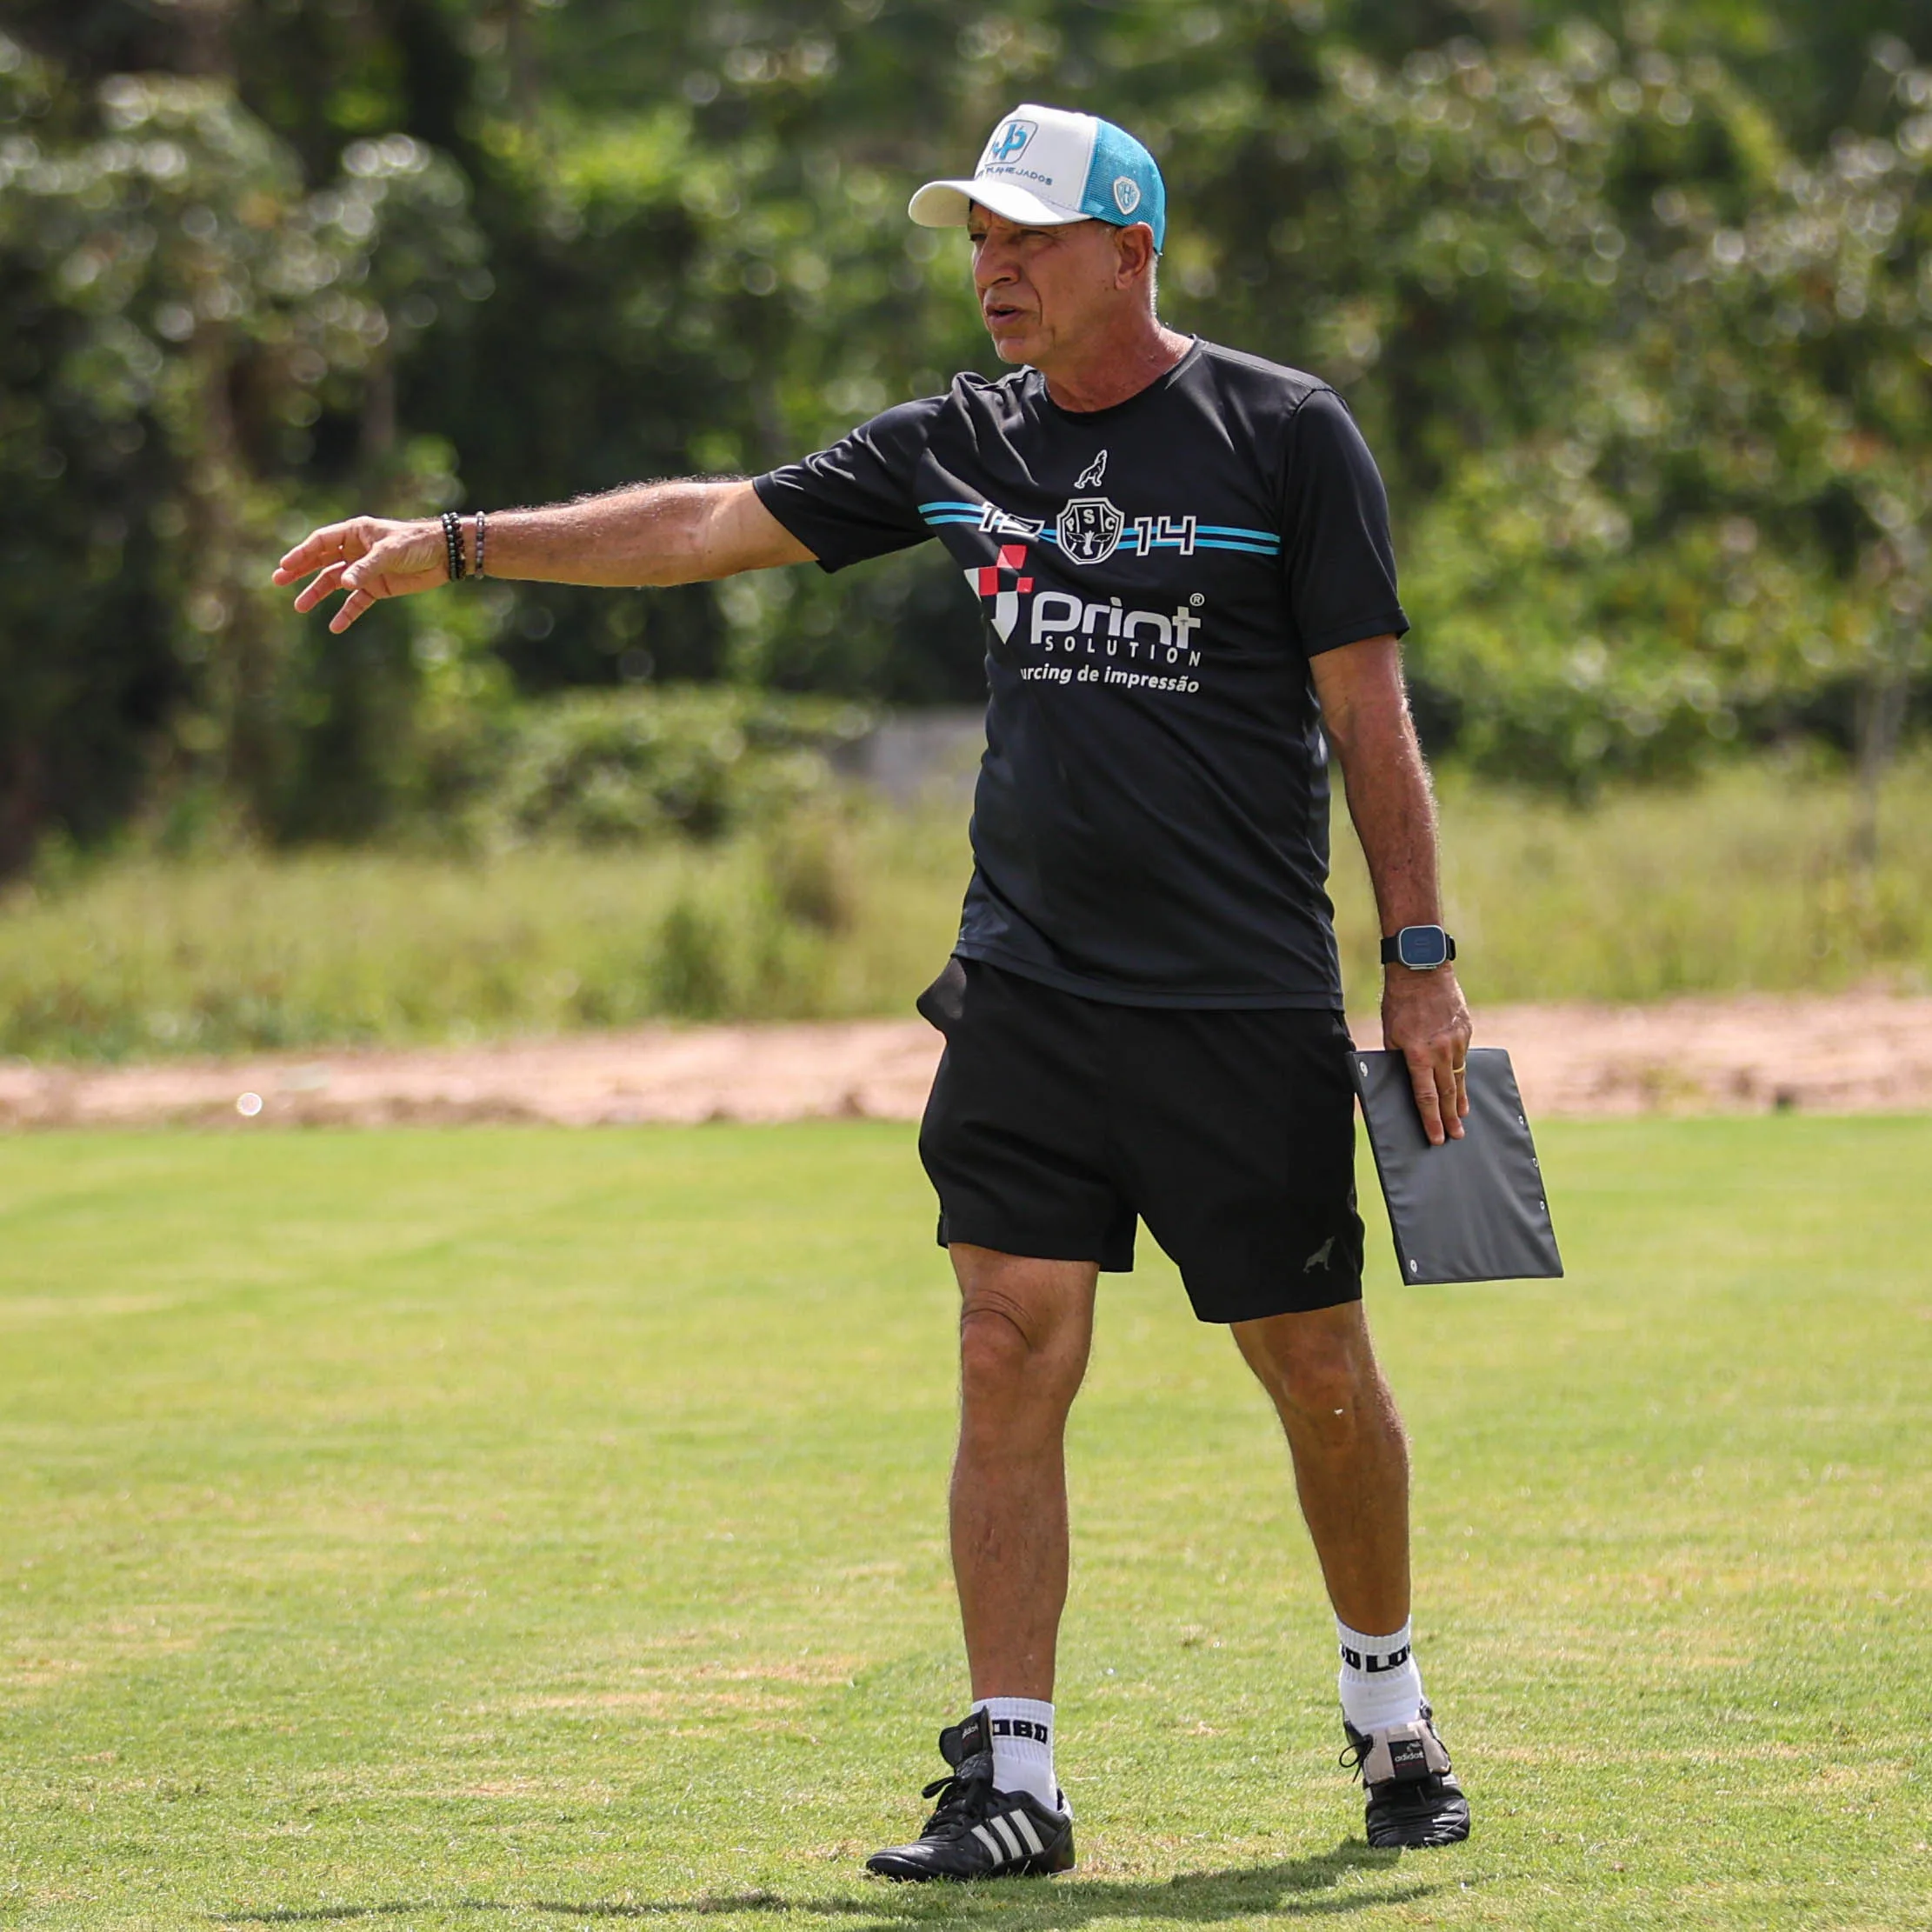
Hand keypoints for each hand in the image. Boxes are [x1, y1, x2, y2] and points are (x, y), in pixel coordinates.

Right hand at [273, 517, 448, 631]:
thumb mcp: (390, 552)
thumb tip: (343, 583)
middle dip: (300, 571)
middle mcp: (356, 550)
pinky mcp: (378, 587)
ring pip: (335, 583)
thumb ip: (366, 568)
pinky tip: (336, 626)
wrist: (445, 555)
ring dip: (318, 594)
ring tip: (300, 607)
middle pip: (321, 561)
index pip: (321, 542)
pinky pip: (357, 602)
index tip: (285, 566)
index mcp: (355, 533)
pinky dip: (347, 613)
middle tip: (278, 581)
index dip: (302, 553)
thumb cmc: (417, 543)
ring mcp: (365, 570)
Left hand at [1381, 964, 1471, 1147]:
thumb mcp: (1390, 1033)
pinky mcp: (1466, 1029)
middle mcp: (1441, 1050)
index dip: (1431, 1120)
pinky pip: (1464, 1056)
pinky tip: (1462, 1082)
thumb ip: (1399, 1058)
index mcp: (1418, 1054)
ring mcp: (1457, 1040)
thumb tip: (1405, 1082)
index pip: (1425, 1096)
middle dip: (1451, 1117)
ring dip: (1461, 1099)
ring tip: (1463, 1116)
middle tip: (1456, 1136)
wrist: (1422, 969)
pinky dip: (1463, 1071)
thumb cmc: (1399, 1002)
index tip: (1437, 1138)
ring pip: (1460, 1076)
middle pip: (1448, 1092)